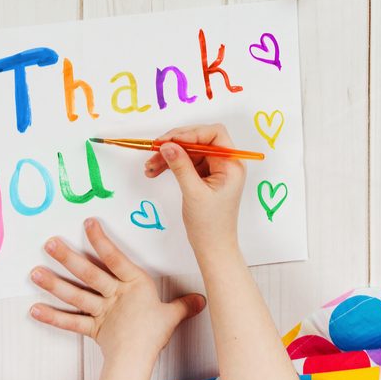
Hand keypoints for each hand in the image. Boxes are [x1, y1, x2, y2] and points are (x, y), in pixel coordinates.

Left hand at [30, 218, 205, 360]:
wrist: (140, 361)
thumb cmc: (154, 334)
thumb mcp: (172, 315)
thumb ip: (184, 305)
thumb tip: (201, 299)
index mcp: (133, 285)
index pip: (115, 258)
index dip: (101, 240)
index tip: (88, 223)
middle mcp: (114, 295)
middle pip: (89, 273)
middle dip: (67, 257)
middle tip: (48, 244)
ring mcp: (100, 311)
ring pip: (75, 294)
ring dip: (53, 284)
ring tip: (34, 273)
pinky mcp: (91, 329)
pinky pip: (69, 322)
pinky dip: (52, 317)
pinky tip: (35, 309)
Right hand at [143, 124, 245, 253]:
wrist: (212, 247)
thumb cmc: (210, 224)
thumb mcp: (193, 192)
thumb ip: (181, 166)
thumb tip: (167, 144)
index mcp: (231, 164)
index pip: (214, 134)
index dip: (191, 133)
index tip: (170, 141)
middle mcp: (225, 163)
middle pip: (199, 139)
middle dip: (175, 143)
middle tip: (155, 149)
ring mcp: (214, 169)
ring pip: (189, 151)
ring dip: (168, 155)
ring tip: (149, 166)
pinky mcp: (204, 176)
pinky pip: (186, 162)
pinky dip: (170, 164)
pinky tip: (154, 171)